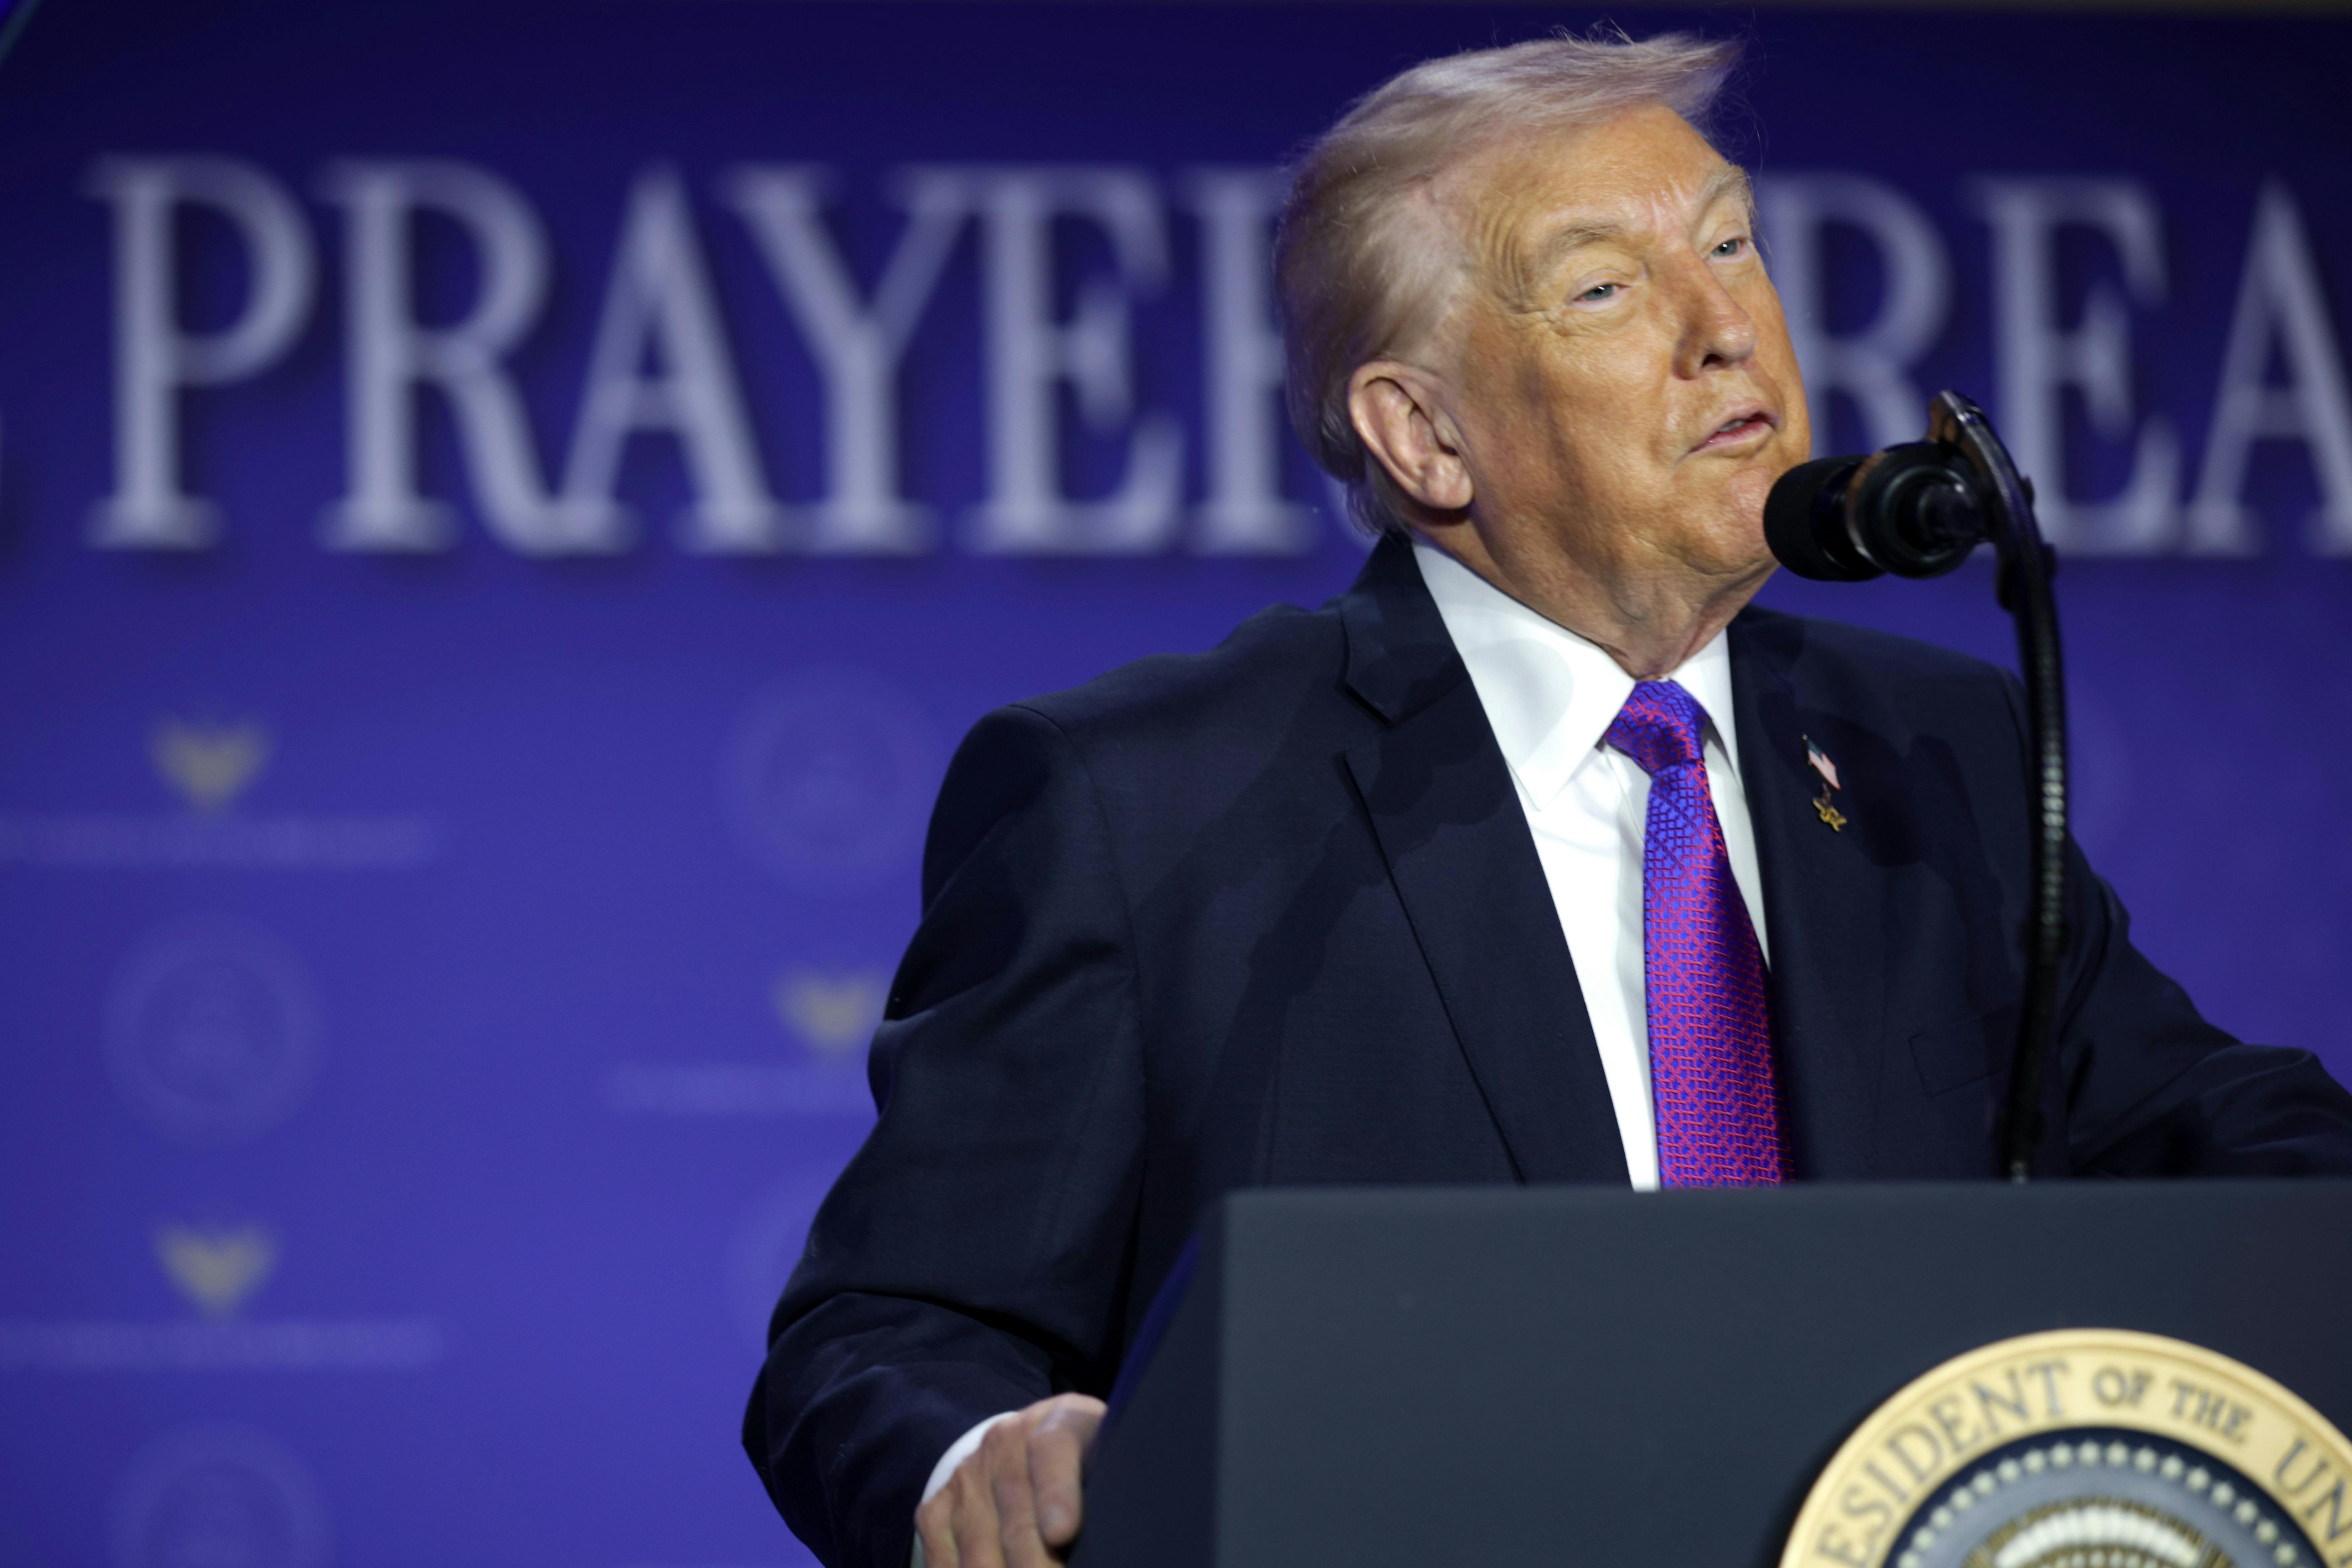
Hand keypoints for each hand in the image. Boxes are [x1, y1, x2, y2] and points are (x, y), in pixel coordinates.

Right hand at [915, 1392, 1105, 1567]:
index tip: (1063, 1532)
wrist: (1026, 1446)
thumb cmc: (1086, 1464)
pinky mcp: (935, 1509)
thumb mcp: (1109, 1460)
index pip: (1053, 1450)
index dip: (1057, 1494)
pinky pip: (945, 1563)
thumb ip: (1113, 1487)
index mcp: (1060, 1421)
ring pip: (980, 1551)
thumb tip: (1121, 1533)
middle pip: (1017, 1517)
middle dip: (1038, 1566)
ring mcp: (966, 1477)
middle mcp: (1005, 1442)